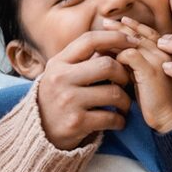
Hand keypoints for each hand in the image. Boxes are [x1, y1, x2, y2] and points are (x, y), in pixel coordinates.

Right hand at [37, 30, 138, 149]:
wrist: (38, 133)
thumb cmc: (58, 97)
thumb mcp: (61, 73)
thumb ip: (83, 59)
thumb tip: (116, 40)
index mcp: (58, 62)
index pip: (89, 40)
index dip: (115, 37)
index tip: (132, 42)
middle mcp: (61, 79)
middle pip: (107, 65)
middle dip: (124, 74)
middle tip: (126, 83)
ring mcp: (68, 101)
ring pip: (114, 93)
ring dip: (126, 101)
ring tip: (124, 105)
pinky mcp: (76, 123)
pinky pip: (111, 118)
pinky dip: (120, 120)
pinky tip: (118, 120)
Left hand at [105, 17, 171, 133]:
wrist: (169, 119)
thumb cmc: (154, 101)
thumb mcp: (144, 76)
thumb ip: (134, 62)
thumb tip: (113, 51)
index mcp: (166, 53)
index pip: (147, 32)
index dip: (132, 26)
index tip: (117, 22)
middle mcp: (164, 52)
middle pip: (139, 33)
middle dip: (121, 27)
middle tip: (105, 23)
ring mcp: (158, 60)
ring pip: (132, 41)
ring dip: (115, 39)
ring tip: (100, 37)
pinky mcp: (150, 70)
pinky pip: (129, 55)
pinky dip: (117, 56)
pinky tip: (109, 61)